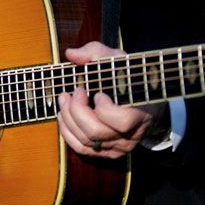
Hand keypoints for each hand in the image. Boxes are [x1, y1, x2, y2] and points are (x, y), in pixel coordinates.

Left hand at [57, 41, 159, 158]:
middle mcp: (130, 136)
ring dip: (68, 118)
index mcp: (141, 113)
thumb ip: (96, 53)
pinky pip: (82, 149)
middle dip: (77, 110)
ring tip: (64, 98)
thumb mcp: (118, 60)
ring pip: (86, 141)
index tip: (98, 93)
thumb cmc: (128, 77)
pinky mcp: (105, 152)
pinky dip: (67, 132)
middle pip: (96, 132)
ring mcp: (117, 147)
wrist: (141, 100)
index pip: (122, 122)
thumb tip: (71, 54)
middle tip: (75, 91)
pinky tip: (63, 115)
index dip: (105, 109)